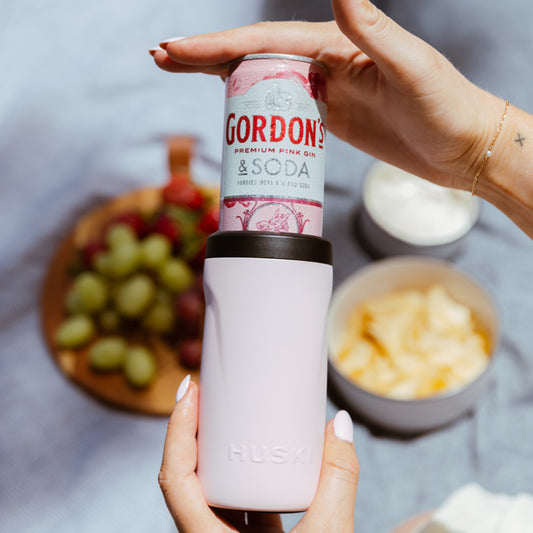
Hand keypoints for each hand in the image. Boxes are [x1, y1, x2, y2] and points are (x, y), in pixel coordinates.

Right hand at [151, 0, 503, 191]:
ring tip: (182, 76)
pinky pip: (281, 112)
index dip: (220, 46)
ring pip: (263, 80)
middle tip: (161, 57)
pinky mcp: (330, 120)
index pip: (267, 41)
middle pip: (254, 55)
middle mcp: (327, 62)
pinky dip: (253, 109)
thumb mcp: (412, 69)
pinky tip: (231, 111)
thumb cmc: (446, 109)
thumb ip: (374, 30)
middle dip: (206, 56)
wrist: (461, 148)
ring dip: (222, 80)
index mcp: (339, 44)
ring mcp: (326, 92)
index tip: (179, 51)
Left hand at [158, 378, 358, 531]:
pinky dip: (245, 477)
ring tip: (232, 418)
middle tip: (211, 394)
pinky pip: (239, 506)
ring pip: (213, 492)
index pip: (176, 480)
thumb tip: (339, 425)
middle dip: (195, 432)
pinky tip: (258, 459)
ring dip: (218, 454)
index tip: (190, 391)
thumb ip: (338, 482)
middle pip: (189, 477)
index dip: (177, 431)